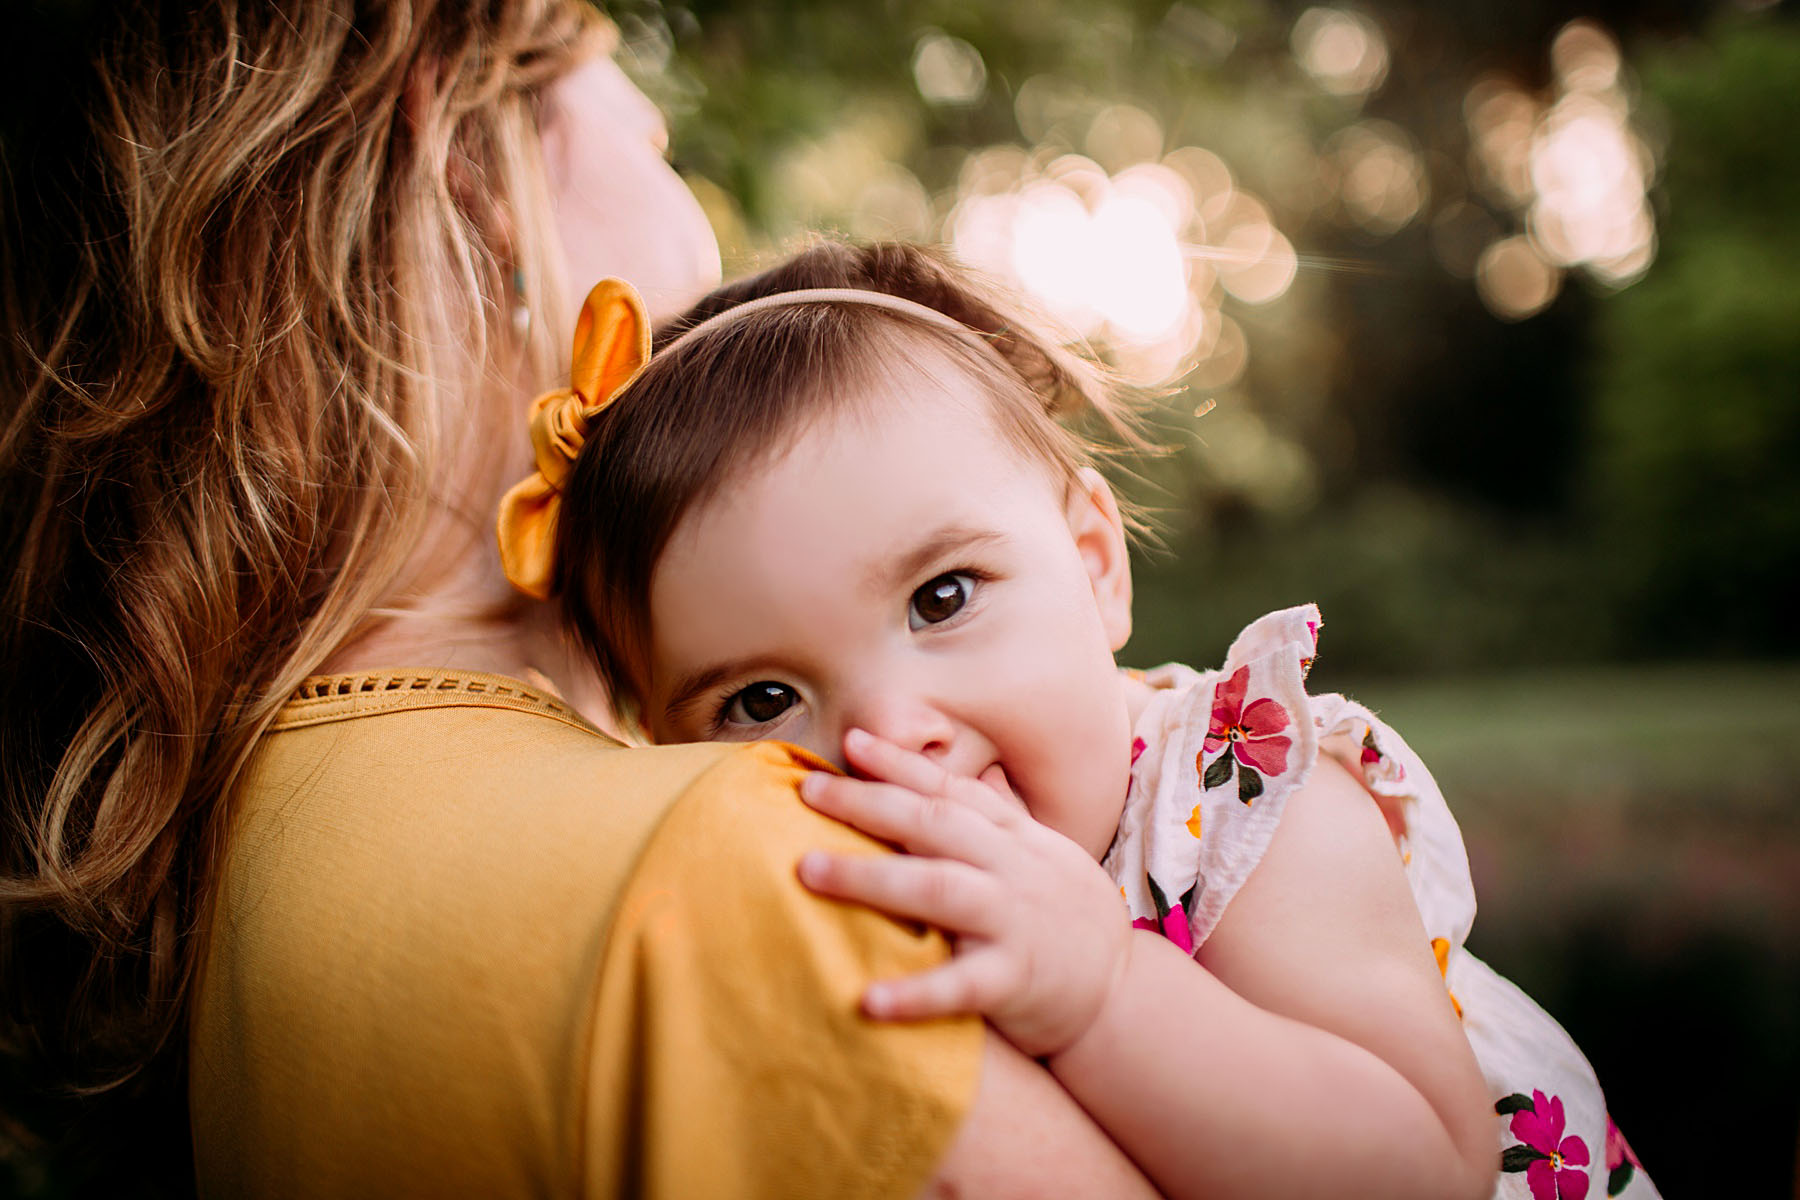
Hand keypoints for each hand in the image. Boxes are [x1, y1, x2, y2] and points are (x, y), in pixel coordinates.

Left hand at [797, 728, 1132, 1058]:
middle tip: (807, 791)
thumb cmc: (1063, 917)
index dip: (900, 763)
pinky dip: (915, 992)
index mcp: (1013, 836)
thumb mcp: (1037, 855)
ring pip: (939, 889)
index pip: (950, 789)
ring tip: (808, 870)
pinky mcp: (1016, 980)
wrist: (1121, 992)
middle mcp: (1013, 868)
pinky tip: (868, 998)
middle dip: (868, 803)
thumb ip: (994, 816)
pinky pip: (961, 985)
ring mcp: (1014, 921)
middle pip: (934, 824)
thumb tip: (957, 769)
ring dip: (869, 878)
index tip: (850, 741)